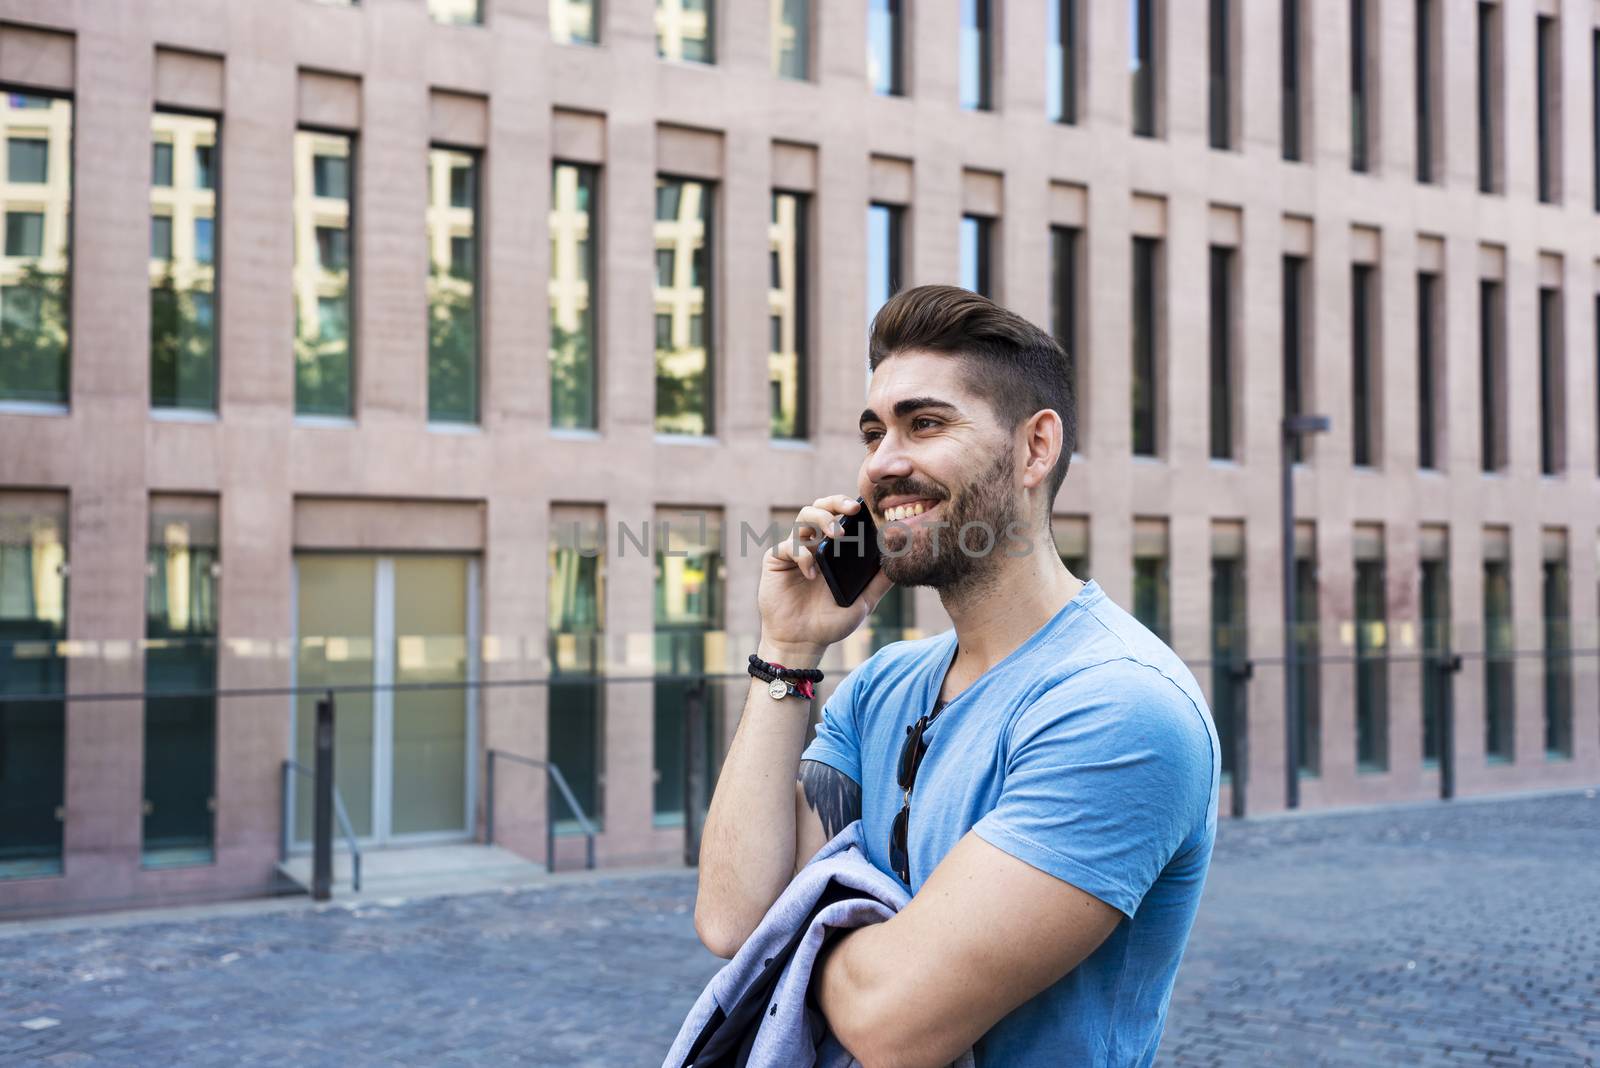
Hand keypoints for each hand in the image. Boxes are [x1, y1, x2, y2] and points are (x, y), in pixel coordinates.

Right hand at [759, 495, 894, 665]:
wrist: (802, 642)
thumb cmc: (830, 622)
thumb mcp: (863, 603)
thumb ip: (879, 583)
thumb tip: (900, 562)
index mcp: (832, 549)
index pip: (839, 516)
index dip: (849, 506)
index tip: (865, 508)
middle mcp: (812, 544)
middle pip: (820, 507)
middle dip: (836, 502)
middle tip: (852, 510)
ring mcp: (794, 550)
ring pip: (803, 517)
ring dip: (821, 519)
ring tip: (836, 534)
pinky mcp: (776, 560)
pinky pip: (788, 546)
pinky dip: (802, 555)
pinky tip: (812, 574)